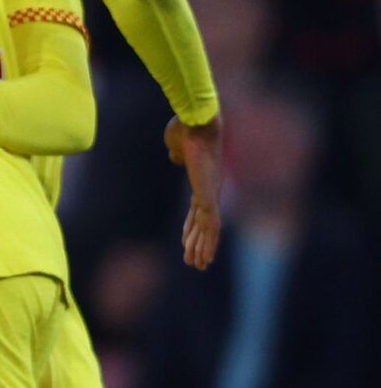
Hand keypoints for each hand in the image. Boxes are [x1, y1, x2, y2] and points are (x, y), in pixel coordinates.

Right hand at [168, 113, 221, 269]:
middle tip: (195, 263)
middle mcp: (210, 189)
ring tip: (198, 266)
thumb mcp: (176, 144)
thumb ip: (177, 153)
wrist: (197, 121)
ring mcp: (211, 193)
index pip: (197, 211)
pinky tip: (206, 255)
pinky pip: (211, 225)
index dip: (191, 228)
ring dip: (203, 249)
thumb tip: (176, 155)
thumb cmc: (186, 127)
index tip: (185, 242)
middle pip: (204, 224)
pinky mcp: (209, 195)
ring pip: (209, 229)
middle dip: (198, 244)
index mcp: (201, 180)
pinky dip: (209, 242)